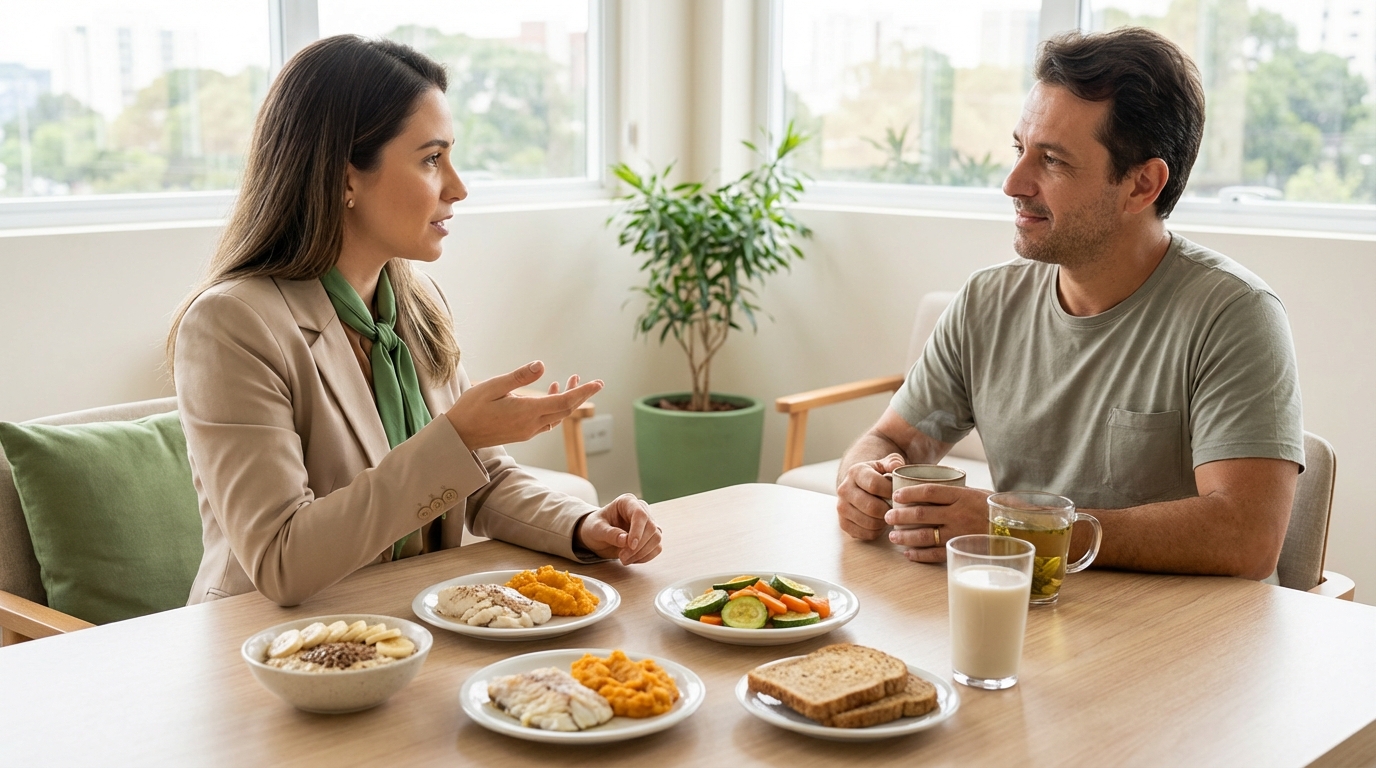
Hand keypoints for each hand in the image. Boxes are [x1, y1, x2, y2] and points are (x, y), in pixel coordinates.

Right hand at [445, 361, 602, 449]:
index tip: (598, 384)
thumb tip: (541, 365)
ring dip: (566, 400)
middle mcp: (532, 424)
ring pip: (557, 416)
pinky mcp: (523, 433)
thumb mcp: (493, 386)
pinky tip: (548, 395)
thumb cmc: (472, 408)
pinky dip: (554, 407)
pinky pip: (547, 421)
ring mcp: (528, 431)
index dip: (583, 392)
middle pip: (565, 410)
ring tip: (568, 381)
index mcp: (527, 411)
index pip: (564, 402)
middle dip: (578, 394)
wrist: (459, 435)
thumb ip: (519, 376)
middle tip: (582, 377)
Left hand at [575, 493, 662, 563]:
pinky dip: (645, 557)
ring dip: (641, 553)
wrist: (596, 536)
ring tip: (624, 559)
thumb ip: (610, 533)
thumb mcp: (596, 529)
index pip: (640, 514)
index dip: (638, 530)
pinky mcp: (651, 537)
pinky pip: (656, 548)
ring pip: (656, 539)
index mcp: (627, 502)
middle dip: (638, 546)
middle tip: (622, 557)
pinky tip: (631, 559)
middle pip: (651, 528)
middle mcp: (641, 510)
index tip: (630, 545)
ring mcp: (648, 524)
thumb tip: (625, 541)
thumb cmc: (595, 527)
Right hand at [836, 453, 906, 539]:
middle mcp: (844, 489)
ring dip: (884, 522)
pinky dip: (877, 531)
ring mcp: (841, 508)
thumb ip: (893, 462)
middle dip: (889, 510)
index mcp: (855, 472)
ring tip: (889, 515)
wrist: (857, 486)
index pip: (874, 485)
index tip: (900, 495)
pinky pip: (865, 534)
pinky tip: (880, 523)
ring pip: (869, 522)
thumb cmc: (876, 476)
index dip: (891, 492)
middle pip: (872, 507)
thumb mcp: (883, 465)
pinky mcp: (843, 523)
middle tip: (897, 509)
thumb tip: (897, 466)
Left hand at [886, 484, 992, 562]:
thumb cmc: (994, 510)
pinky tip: (908, 553)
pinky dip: (919, 555)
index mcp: (962, 496)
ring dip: (905, 536)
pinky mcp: (961, 550)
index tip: (896, 495)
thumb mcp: (976, 494)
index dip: (910, 493)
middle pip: (922, 514)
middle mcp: (959, 514)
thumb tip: (926, 491)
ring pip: (925, 535)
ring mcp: (959, 534)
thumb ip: (954, 493)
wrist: (1018, 529)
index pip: (930, 491)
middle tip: (888, 516)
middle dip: (900, 516)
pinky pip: (935, 554)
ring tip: (893, 535)